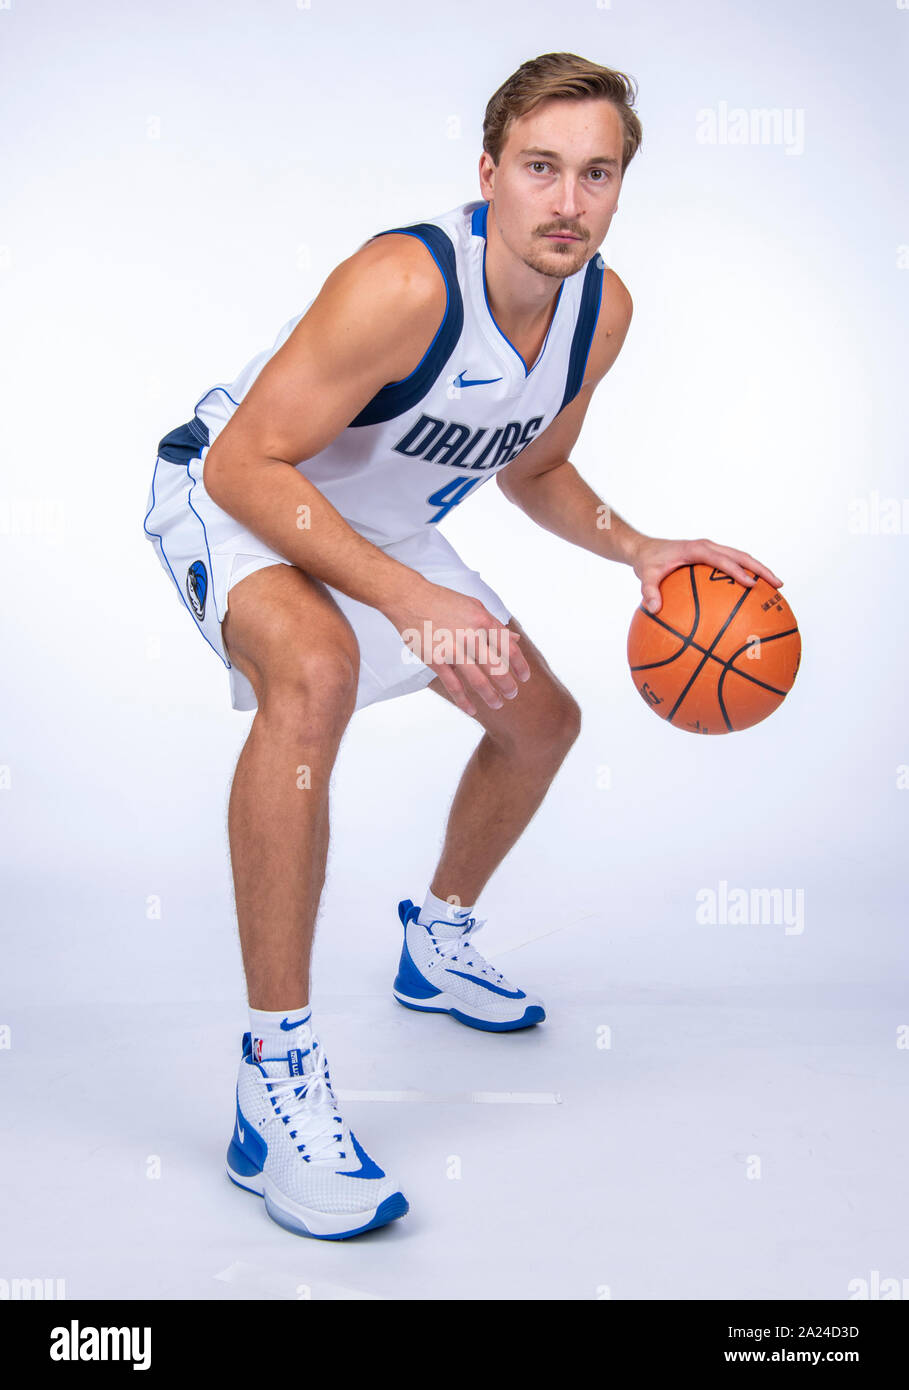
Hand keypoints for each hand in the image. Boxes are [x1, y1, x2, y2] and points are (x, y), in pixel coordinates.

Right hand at [380, 580, 530, 715]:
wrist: (409, 597)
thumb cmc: (443, 600)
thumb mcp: (474, 606)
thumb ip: (494, 624)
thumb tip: (515, 639)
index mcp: (483, 620)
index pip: (510, 648)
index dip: (520, 665)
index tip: (524, 677)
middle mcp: (470, 635)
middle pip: (497, 667)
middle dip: (508, 685)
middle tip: (512, 694)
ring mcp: (452, 649)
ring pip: (477, 680)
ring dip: (490, 696)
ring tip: (497, 704)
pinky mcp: (435, 659)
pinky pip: (453, 685)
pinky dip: (463, 701)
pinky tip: (471, 710)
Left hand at [630, 536, 783, 613]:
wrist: (645, 549)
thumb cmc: (647, 562)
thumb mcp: (644, 576)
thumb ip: (649, 591)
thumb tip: (654, 609)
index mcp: (696, 549)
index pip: (721, 559)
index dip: (737, 571)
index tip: (751, 584)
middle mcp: (707, 547)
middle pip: (741, 555)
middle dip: (761, 569)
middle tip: (779, 584)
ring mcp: (712, 550)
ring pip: (741, 558)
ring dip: (759, 570)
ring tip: (776, 587)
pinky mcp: (712, 557)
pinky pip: (733, 565)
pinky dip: (747, 574)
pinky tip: (755, 594)